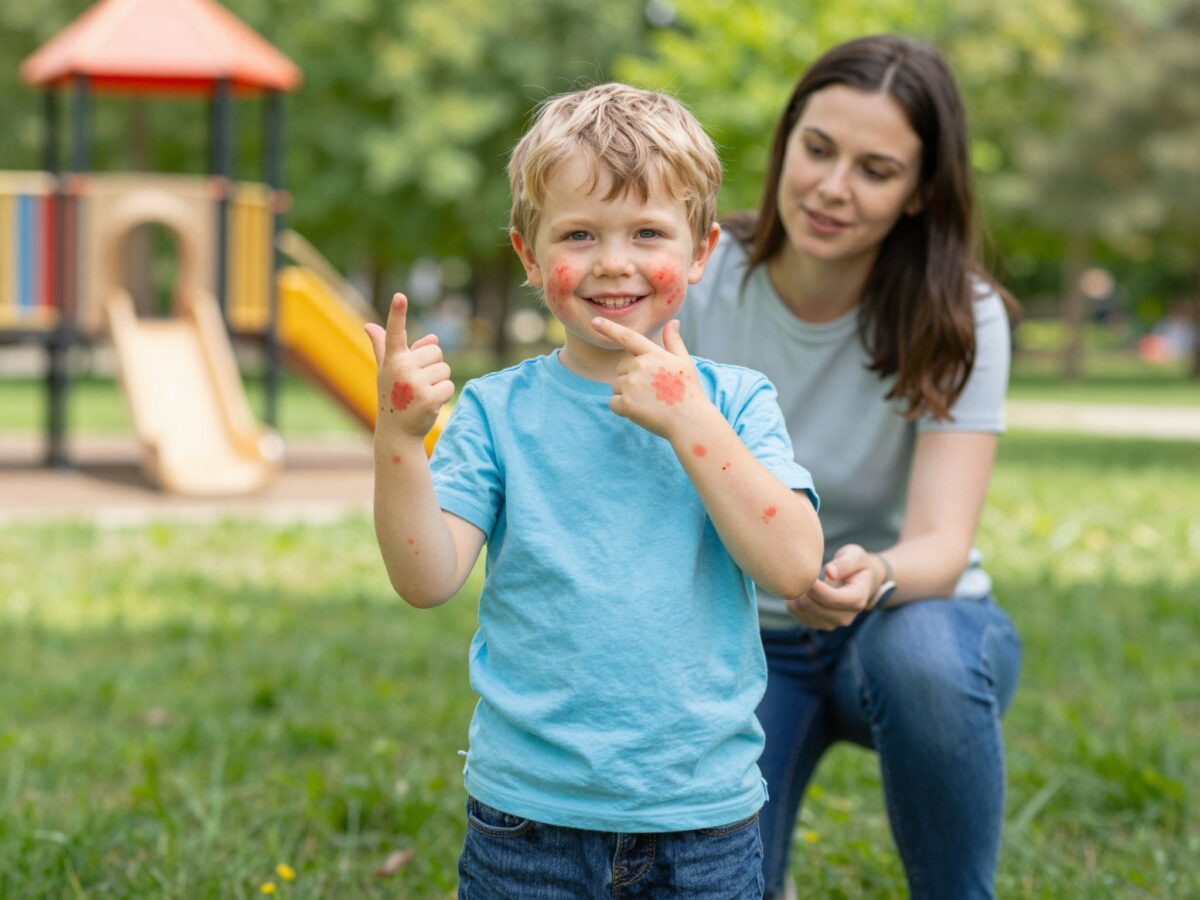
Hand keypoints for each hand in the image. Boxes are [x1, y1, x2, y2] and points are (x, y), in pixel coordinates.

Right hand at [364, 293, 453, 440]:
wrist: (397, 431)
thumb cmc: (393, 396)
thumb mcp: (385, 370)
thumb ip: (383, 347)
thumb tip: (369, 325)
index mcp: (392, 359)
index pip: (394, 332)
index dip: (397, 313)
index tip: (400, 296)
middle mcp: (401, 368)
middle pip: (436, 352)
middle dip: (433, 366)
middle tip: (417, 384)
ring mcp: (414, 384)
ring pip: (445, 369)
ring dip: (439, 382)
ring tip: (422, 395)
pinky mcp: (429, 398)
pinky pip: (449, 385)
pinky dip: (444, 395)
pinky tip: (429, 404)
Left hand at [589, 318, 708, 438]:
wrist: (690, 421)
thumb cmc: (689, 392)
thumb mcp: (684, 362)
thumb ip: (674, 341)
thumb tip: (673, 322)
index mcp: (654, 354)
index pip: (628, 337)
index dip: (609, 328)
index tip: (594, 321)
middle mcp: (640, 366)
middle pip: (621, 368)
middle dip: (630, 378)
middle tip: (651, 391)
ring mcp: (632, 384)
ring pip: (616, 386)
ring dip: (627, 394)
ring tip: (649, 402)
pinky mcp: (626, 403)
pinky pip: (613, 403)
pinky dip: (622, 409)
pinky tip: (641, 412)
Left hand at [783, 544, 879, 629]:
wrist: (862, 583)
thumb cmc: (858, 565)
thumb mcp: (856, 556)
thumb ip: (844, 563)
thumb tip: (829, 571)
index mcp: (857, 599)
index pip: (833, 598)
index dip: (816, 588)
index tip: (803, 572)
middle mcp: (845, 617)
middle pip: (815, 607)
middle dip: (803, 589)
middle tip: (796, 570)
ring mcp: (831, 623)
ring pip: (804, 612)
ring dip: (796, 595)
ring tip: (797, 578)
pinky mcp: (818, 624)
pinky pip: (798, 615)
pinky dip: (793, 602)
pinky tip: (797, 588)